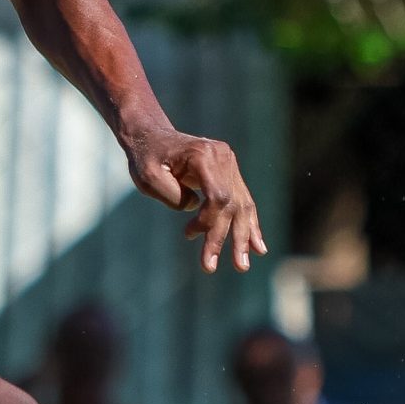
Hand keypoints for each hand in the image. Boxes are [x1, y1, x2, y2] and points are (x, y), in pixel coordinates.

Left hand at [125, 126, 265, 272]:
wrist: (152, 136)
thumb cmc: (146, 157)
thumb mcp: (148, 177)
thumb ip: (173, 196)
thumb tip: (195, 209)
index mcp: (203, 155)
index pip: (218, 197)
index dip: (209, 222)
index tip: (188, 234)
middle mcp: (222, 157)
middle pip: (233, 204)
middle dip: (231, 238)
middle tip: (235, 267)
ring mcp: (229, 163)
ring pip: (242, 205)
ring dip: (244, 237)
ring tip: (243, 265)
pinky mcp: (229, 171)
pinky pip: (242, 201)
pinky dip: (248, 224)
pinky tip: (258, 246)